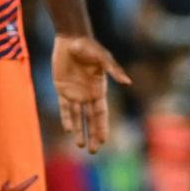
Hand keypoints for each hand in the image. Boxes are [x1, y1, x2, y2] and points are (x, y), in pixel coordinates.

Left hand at [51, 33, 131, 152]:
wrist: (70, 39)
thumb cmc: (88, 46)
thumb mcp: (102, 57)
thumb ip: (113, 70)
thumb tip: (127, 82)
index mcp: (99, 89)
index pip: (102, 114)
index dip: (102, 128)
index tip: (104, 141)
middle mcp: (88, 94)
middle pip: (91, 119)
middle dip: (93, 135)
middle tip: (94, 151)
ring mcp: (75, 92)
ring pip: (78, 116)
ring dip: (79, 131)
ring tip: (80, 145)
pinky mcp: (62, 89)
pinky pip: (64, 107)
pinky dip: (67, 118)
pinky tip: (68, 129)